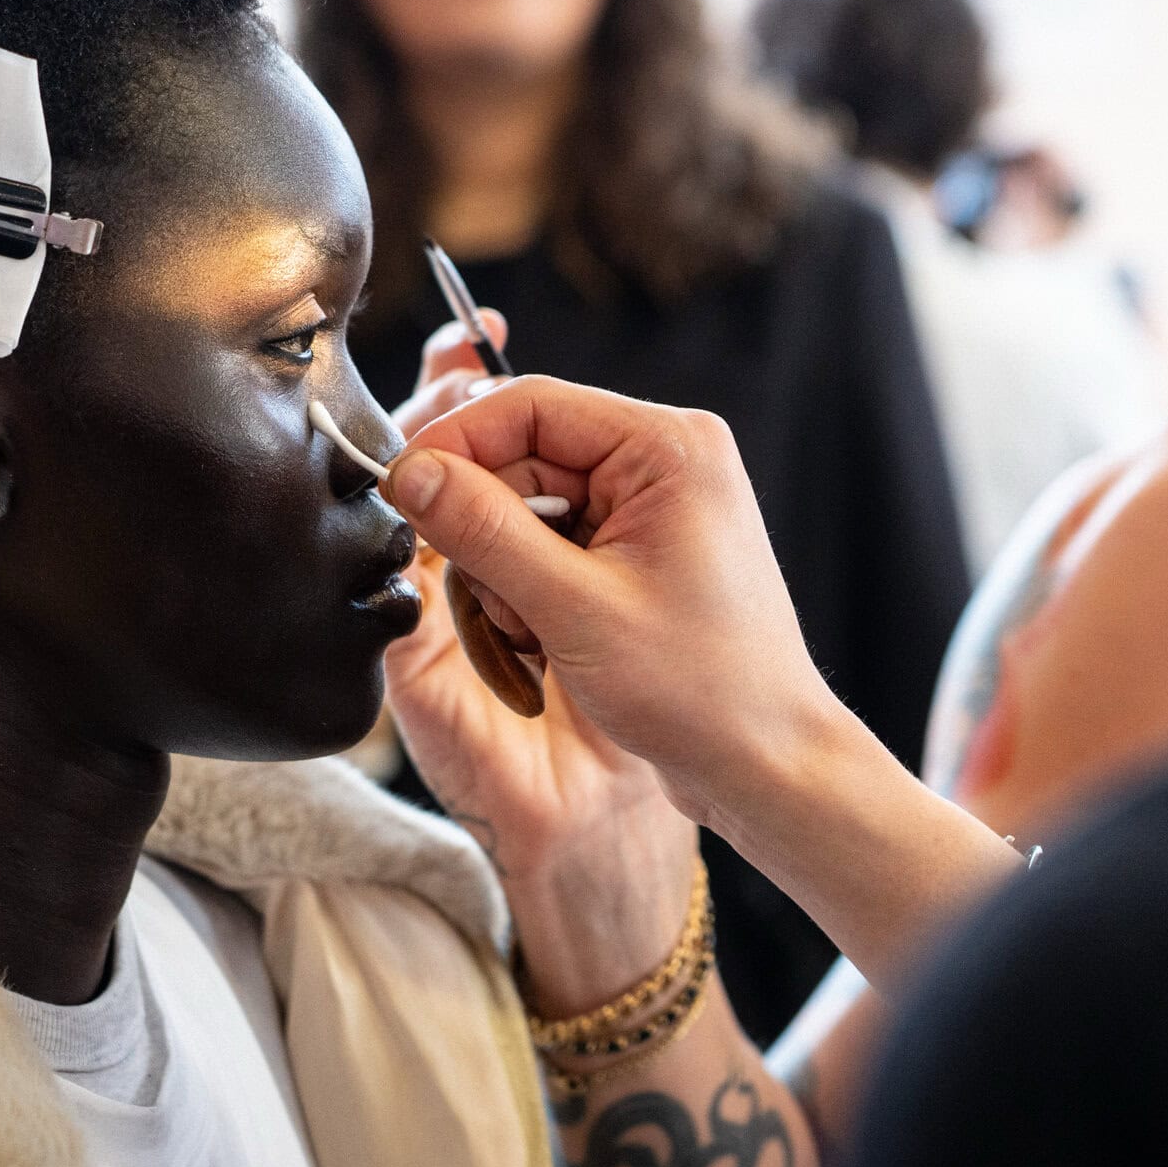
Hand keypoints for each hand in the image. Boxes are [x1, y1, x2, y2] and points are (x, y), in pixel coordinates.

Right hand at [389, 376, 1023, 992]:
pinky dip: (532, 586)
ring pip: (532, 503)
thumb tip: (409, 470)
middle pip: (528, 452)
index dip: (455, 441)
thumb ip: (483, 531)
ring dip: (507, 566)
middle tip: (485, 593)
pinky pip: (556, 540)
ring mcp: (657, 505)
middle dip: (487, 523)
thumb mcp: (573, 608)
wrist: (768, 764)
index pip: (531, 402)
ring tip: (532, 634)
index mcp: (669, 448)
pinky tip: (547, 640)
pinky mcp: (643, 548)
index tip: (399, 488)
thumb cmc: (700, 691)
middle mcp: (667, 460)